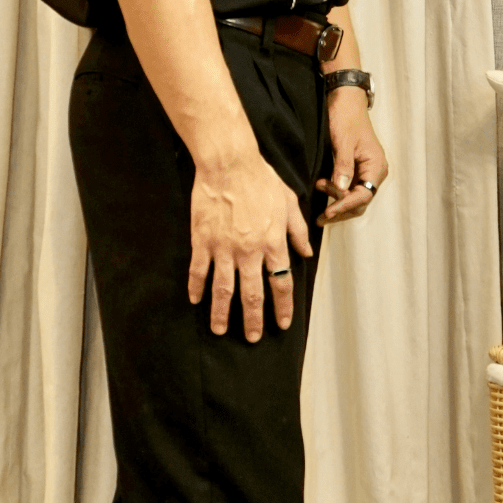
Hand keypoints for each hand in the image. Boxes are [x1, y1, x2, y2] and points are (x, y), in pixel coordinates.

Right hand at [189, 154, 313, 341]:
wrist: (229, 164)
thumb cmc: (261, 179)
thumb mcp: (289, 202)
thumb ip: (298, 230)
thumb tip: (306, 253)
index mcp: (274, 243)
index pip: (281, 284)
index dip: (282, 307)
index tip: (282, 324)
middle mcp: (250, 251)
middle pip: (253, 294)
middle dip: (253, 320)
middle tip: (253, 338)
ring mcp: (224, 248)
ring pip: (224, 289)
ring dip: (222, 312)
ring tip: (220, 330)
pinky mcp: (203, 240)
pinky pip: (198, 270)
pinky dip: (196, 287)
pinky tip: (195, 300)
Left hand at [316, 87, 387, 225]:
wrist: (345, 98)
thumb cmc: (345, 116)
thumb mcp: (342, 141)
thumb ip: (342, 166)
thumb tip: (341, 190)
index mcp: (376, 166)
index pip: (363, 196)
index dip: (344, 206)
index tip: (327, 212)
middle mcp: (375, 172)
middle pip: (360, 202)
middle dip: (341, 209)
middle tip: (320, 214)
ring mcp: (367, 171)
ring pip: (355, 198)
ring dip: (337, 200)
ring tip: (319, 191)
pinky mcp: (358, 168)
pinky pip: (350, 188)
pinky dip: (337, 192)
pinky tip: (323, 188)